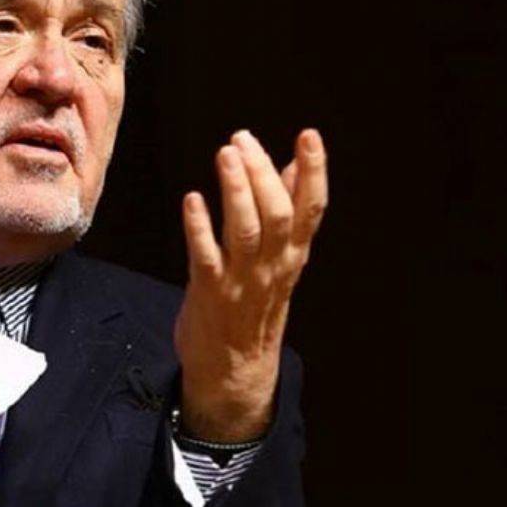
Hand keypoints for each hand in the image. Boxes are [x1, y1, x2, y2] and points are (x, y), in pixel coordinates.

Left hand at [175, 129, 327, 441]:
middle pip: (279, 214)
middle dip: (263, 173)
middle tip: (242, 139)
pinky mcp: (209, 292)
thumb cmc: (254, 305)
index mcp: (293, 255)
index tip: (309, 135)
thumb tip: (296, 165)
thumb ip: (289, 214)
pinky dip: (199, 227)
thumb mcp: (281, 261)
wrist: (234, 371)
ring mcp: (242, 281)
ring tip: (226, 154)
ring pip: (247, 232)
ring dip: (236, 191)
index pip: (312, 209)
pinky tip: (192, 199)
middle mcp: (273, 266)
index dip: (314, 171)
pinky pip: (205, 256)